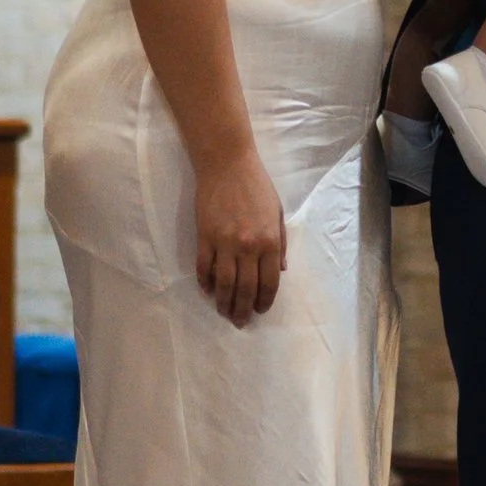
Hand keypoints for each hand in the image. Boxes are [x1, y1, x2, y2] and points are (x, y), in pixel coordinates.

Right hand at [195, 148, 285, 325]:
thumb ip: (280, 243)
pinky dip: (204, 282)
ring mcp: (224, 243)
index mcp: (270, 242)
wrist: (227, 164)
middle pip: (246, 289)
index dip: (265, 301)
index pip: (269, 282)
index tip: (260, 311)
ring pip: (223, 284)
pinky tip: (207, 290)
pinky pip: (203, 267)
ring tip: (223, 312)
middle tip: (240, 321)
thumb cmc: (256, 185)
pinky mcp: (204, 237)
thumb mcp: (278, 213)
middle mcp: (248, 247)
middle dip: (243, 309)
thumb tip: (282, 270)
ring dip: (223, 302)